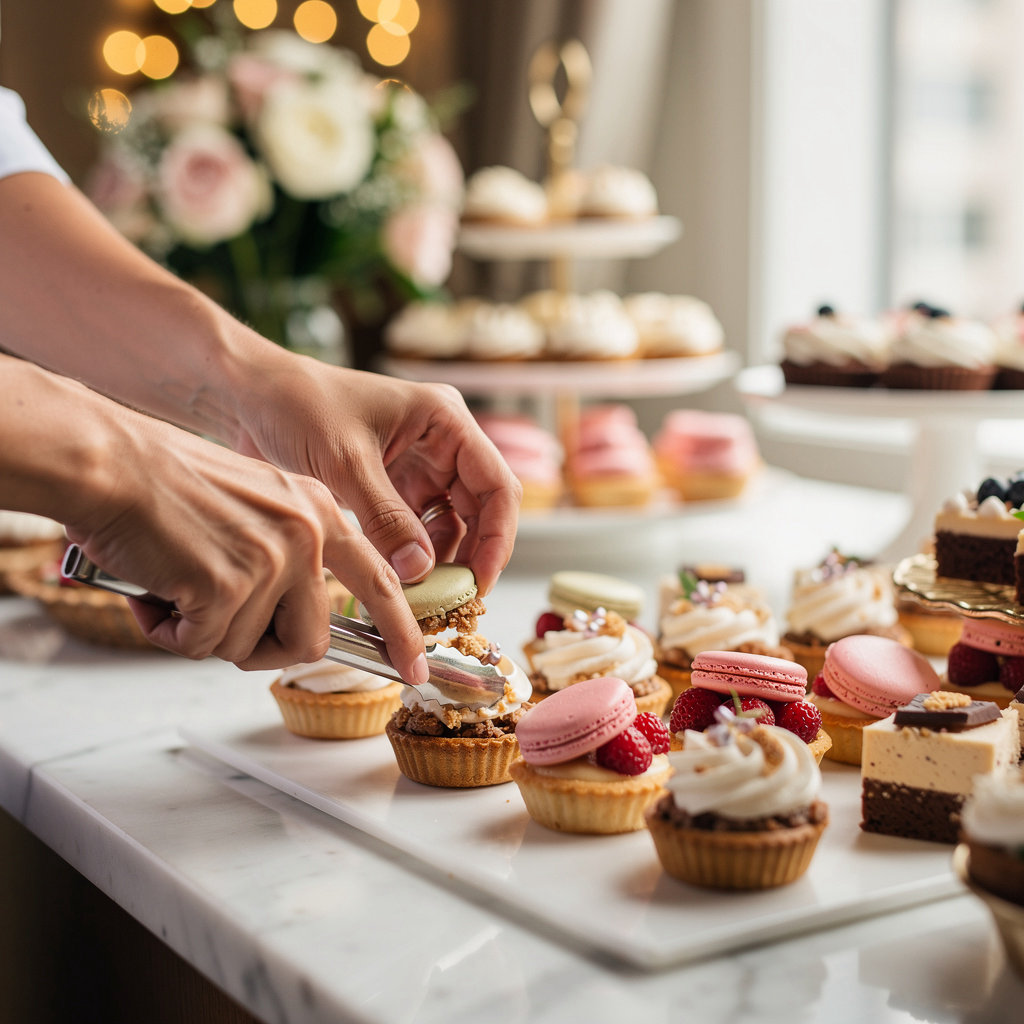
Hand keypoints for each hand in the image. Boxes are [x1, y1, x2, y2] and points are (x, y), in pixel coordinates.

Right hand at [65, 399, 429, 679]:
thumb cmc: (165, 482)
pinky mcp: (228, 585)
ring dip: (205, 634)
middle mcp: (306, 534)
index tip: (414, 666)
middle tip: (217, 624)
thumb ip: (286, 553)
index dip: (399, 631)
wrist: (110, 460)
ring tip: (174, 589)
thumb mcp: (256, 503)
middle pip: (311, 640)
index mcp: (318, 511)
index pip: (380, 579)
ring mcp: (271, 560)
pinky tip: (153, 591)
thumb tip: (288, 620)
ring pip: (249, 647)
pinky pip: (201, 645)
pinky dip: (168, 632)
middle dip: (263, 647)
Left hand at [232, 357, 521, 595]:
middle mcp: (439, 442)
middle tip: (455, 603)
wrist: (247, 395)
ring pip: (450, 524)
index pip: (497, 485)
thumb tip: (421, 569)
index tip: (480, 582)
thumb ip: (385, 517)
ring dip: (442, 562)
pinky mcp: (390, 486)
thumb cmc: (295, 404)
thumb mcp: (344, 463)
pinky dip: (413, 558)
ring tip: (425, 599)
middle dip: (472, 556)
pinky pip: (416, 529)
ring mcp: (416, 465)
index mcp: (444, 420)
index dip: (498, 538)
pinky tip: (401, 583)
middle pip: (480, 509)